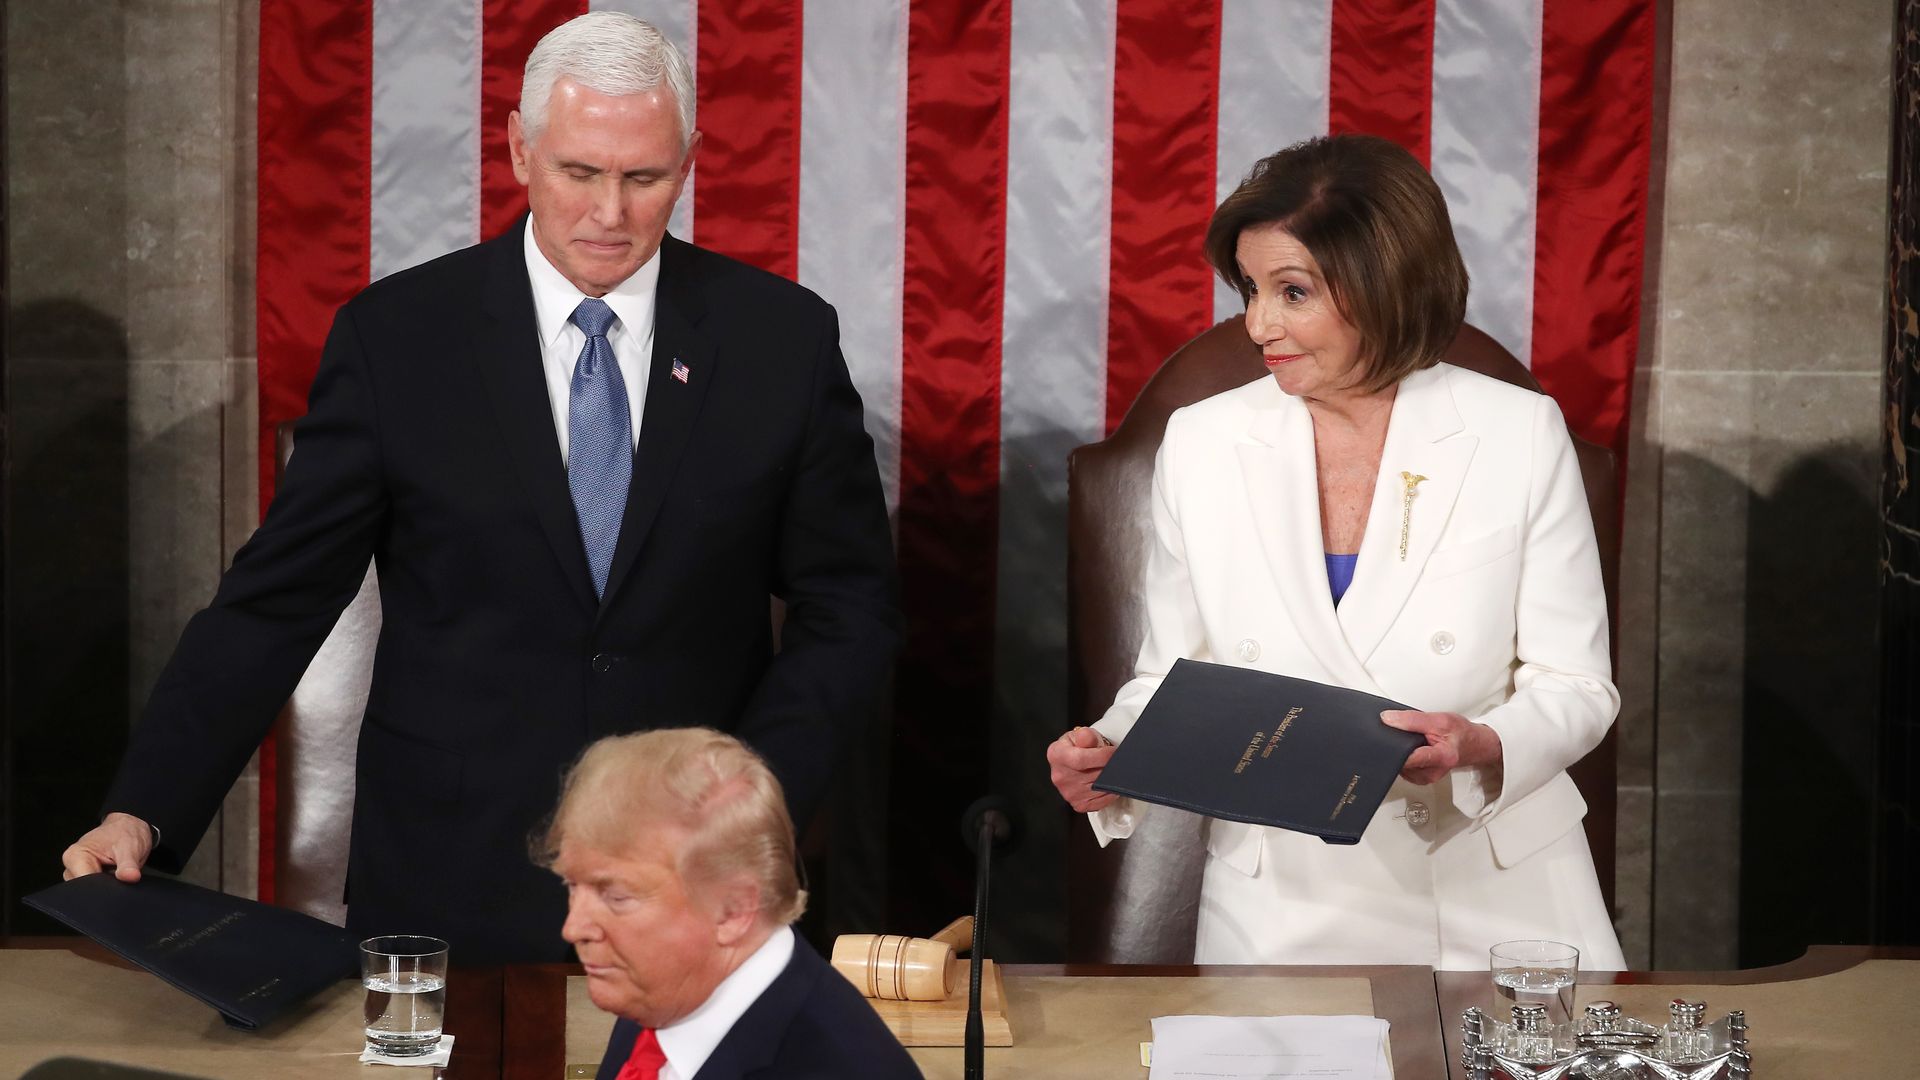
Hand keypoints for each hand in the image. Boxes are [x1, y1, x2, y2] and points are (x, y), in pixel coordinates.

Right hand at [61, 812, 154, 881]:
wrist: (129, 827)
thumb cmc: (125, 833)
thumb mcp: (131, 847)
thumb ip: (128, 865)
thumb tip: (130, 877)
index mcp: (75, 856)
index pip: (83, 884)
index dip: (102, 888)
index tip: (117, 883)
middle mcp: (72, 866)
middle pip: (84, 890)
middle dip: (104, 889)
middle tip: (121, 877)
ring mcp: (77, 874)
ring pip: (90, 891)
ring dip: (106, 888)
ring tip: (119, 874)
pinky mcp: (86, 878)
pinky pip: (95, 890)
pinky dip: (107, 887)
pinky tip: (116, 879)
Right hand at [1047, 727, 1117, 812]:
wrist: (1073, 761)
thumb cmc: (1078, 746)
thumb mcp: (1080, 735)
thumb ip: (1085, 736)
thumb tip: (1086, 738)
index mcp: (1057, 755)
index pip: (1081, 760)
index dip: (1102, 756)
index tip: (1115, 752)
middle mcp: (1060, 777)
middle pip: (1094, 775)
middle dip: (1111, 767)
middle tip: (1119, 760)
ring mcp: (1069, 793)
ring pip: (1100, 788)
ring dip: (1113, 780)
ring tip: (1114, 770)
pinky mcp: (1079, 805)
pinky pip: (1102, 801)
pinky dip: (1110, 792)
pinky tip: (1110, 782)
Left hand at [1380, 710, 1501, 786]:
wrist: (1471, 745)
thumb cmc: (1460, 733)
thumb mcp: (1440, 720)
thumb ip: (1412, 719)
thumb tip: (1388, 719)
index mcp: (1442, 757)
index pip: (1411, 757)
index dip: (1396, 748)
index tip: (1385, 739)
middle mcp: (1432, 772)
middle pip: (1402, 761)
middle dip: (1396, 747)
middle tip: (1399, 733)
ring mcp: (1425, 778)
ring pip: (1400, 765)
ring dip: (1399, 751)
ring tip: (1409, 741)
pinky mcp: (1419, 778)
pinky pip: (1403, 767)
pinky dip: (1403, 756)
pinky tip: (1410, 749)